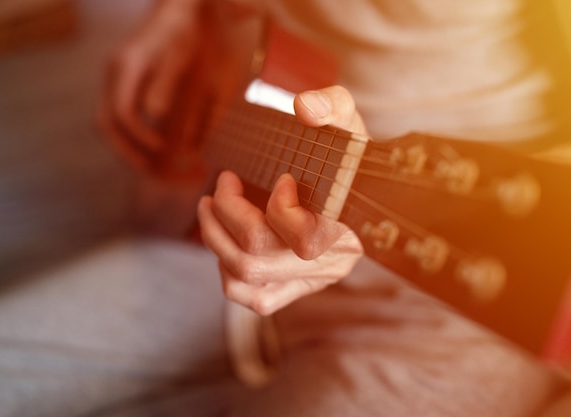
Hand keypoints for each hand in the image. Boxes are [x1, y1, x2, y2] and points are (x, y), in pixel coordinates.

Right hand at [98, 0, 203, 173]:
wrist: (178, 10)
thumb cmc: (182, 29)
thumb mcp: (179, 52)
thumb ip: (166, 81)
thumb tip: (155, 113)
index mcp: (125, 67)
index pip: (122, 113)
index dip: (140, 137)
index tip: (163, 151)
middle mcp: (114, 77)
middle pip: (106, 125)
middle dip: (127, 154)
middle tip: (152, 173)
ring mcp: (116, 83)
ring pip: (109, 126)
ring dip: (128, 151)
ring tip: (155, 171)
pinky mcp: (125, 88)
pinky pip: (120, 121)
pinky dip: (134, 140)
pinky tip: (157, 153)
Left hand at [198, 86, 366, 314]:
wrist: (362, 190)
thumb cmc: (350, 159)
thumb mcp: (349, 124)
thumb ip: (333, 106)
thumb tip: (304, 108)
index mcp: (349, 229)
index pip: (305, 241)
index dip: (280, 209)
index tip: (282, 178)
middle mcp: (331, 264)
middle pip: (258, 258)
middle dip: (227, 214)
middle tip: (222, 183)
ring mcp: (312, 280)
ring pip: (246, 277)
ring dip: (216, 238)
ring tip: (209, 206)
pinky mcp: (295, 289)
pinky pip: (254, 298)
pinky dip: (228, 272)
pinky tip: (227, 241)